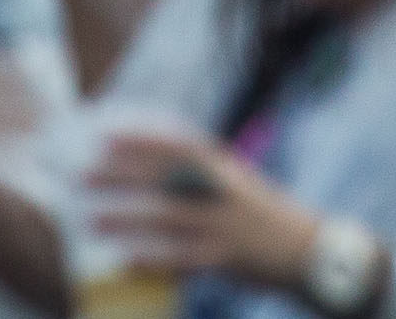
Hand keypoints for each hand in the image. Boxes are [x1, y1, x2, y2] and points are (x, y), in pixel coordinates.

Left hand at [82, 127, 317, 291]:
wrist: (313, 250)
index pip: (176, 144)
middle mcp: (221, 191)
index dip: (140, 139)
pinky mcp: (227, 259)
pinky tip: (125, 260)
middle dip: (121, 176)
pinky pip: (182, 259)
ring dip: (126, 219)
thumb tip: (158, 165)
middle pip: (162, 179)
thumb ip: (202, 174)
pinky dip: (152, 259)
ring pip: (165, 218)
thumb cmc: (267, 216)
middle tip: (83, 176)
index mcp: (224, 168)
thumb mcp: (238, 182)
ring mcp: (224, 225)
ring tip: (91, 222)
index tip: (106, 136)